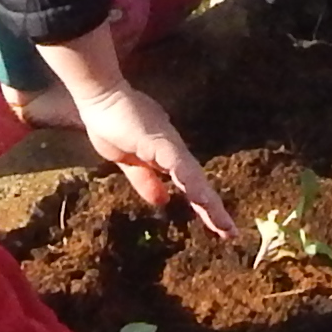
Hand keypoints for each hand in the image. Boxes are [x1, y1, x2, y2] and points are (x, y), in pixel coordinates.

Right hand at [63, 77, 243, 247]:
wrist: (100, 98)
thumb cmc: (112, 124)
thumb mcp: (129, 163)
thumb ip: (146, 181)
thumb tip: (163, 201)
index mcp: (168, 159)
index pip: (192, 187)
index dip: (205, 207)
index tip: (219, 228)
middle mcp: (175, 153)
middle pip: (199, 186)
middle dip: (214, 211)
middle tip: (231, 234)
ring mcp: (170, 147)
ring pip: (194, 178)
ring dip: (208, 202)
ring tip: (222, 224)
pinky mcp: (160, 141)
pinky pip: (178, 164)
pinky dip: (190, 181)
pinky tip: (200, 198)